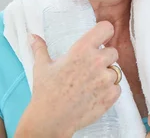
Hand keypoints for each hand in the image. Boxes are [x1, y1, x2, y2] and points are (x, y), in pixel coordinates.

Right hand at [17, 21, 121, 136]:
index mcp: (82, 49)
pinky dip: (109, 91)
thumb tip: (32, 36)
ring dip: (106, 76)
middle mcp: (97, 61)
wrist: (50, 120)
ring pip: (115, 71)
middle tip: (89, 70)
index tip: (101, 40)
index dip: (105, 34)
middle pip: (113, 52)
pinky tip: (94, 95)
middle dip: (104, 59)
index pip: (106, 29)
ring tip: (89, 84)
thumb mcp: (42, 66)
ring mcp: (105, 79)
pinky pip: (117, 87)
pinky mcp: (111, 95)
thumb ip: (40, 48)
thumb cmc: (46, 92)